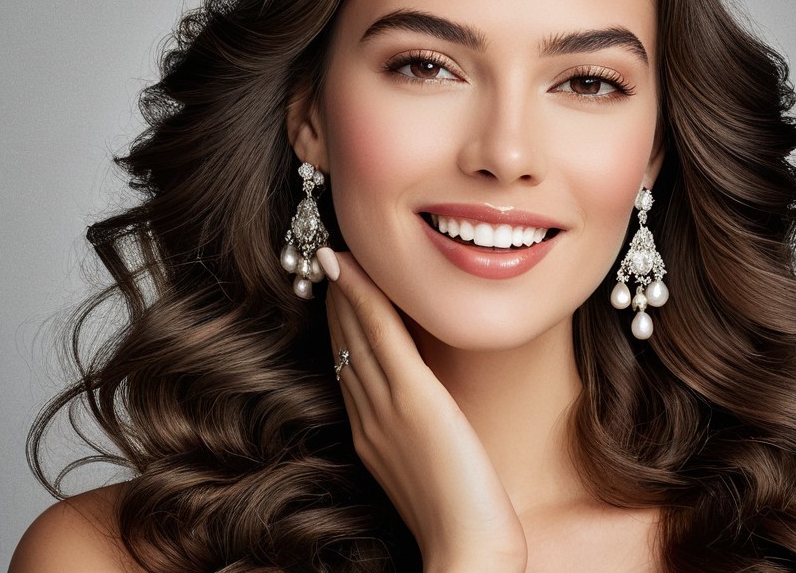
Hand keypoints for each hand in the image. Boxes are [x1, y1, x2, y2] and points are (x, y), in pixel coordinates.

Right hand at [319, 247, 526, 572]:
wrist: (467, 551)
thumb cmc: (463, 518)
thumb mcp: (433, 469)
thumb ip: (422, 436)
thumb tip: (433, 411)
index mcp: (372, 436)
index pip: (349, 366)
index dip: (341, 325)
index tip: (339, 290)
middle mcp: (369, 418)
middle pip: (344, 345)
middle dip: (336, 300)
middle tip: (329, 258)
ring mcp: (386, 409)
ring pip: (356, 334)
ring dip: (344, 289)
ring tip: (334, 252)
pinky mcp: (412, 401)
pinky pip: (380, 338)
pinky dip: (363, 298)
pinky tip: (351, 269)